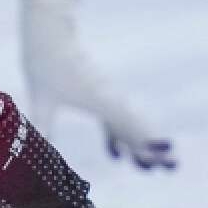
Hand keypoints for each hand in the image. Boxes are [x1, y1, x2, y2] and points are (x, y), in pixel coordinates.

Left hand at [21, 0, 174, 170]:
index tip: (162, 159)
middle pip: (137, 128)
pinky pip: (114, 120)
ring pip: (128, 125)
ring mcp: (107, 98)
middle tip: (172, 168)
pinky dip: (118, 137)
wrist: (50, 36)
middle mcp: (110, 99)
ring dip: (139, 146)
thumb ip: (43, 126)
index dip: (146, 145)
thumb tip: (34, 150)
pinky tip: (116, 156)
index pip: (130, 127)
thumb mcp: (42, 100)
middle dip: (154, 150)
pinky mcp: (98, 96)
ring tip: (150, 170)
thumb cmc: (45, 66)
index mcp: (101, 100)